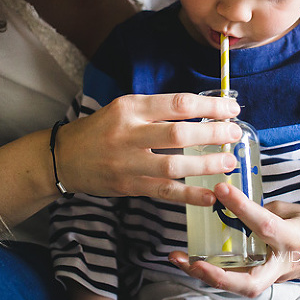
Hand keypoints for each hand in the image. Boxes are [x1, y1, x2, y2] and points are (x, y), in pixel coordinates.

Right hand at [58, 93, 241, 205]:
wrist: (64, 158)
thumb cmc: (100, 129)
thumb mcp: (124, 108)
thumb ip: (157, 110)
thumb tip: (203, 113)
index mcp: (130, 108)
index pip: (177, 104)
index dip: (209, 107)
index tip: (232, 109)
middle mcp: (128, 134)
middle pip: (178, 134)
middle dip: (213, 134)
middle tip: (236, 134)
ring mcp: (128, 163)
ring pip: (174, 166)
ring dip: (206, 165)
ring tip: (229, 162)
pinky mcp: (128, 186)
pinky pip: (164, 193)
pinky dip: (189, 195)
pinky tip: (211, 196)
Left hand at [168, 180, 299, 296]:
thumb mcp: (291, 209)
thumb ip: (261, 212)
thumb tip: (230, 207)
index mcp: (294, 239)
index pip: (264, 225)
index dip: (241, 207)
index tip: (220, 188)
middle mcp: (283, 264)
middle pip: (248, 283)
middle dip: (216, 276)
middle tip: (189, 260)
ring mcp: (276, 276)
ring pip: (240, 286)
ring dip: (207, 276)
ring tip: (179, 258)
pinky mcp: (269, 278)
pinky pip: (240, 278)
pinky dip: (217, 271)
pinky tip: (194, 259)